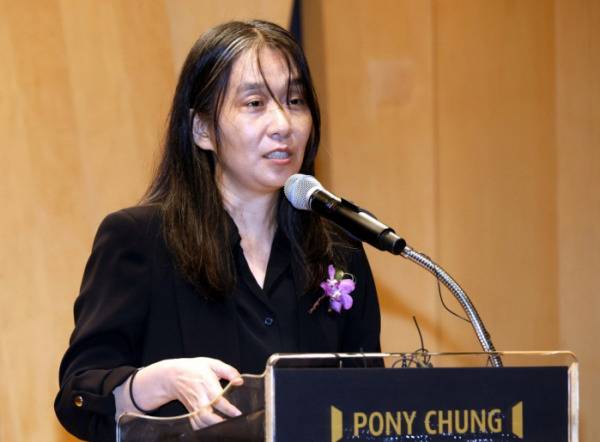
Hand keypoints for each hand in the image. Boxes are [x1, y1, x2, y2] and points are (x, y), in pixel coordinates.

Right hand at [114, 357, 243, 428]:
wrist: (173, 375)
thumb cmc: (194, 368)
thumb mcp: (212, 364)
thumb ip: (228, 371)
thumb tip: (239, 381)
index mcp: (207, 384)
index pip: (217, 399)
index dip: (227, 408)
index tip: (237, 413)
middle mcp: (199, 397)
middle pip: (207, 415)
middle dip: (218, 422)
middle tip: (231, 425)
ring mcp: (194, 406)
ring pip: (201, 422)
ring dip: (212, 428)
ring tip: (225, 428)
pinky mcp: (190, 412)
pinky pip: (196, 425)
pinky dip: (204, 429)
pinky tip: (213, 430)